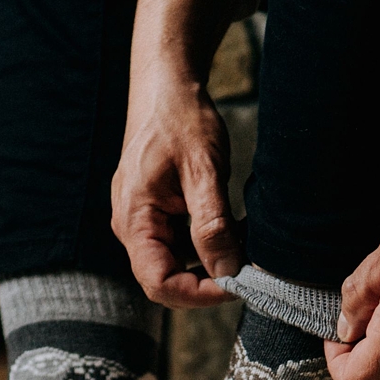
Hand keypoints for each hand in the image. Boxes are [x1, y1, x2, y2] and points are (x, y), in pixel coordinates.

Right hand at [111, 78, 242, 307]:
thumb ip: (212, 224)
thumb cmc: (181, 119)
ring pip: (175, 267)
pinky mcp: (155, 217)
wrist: (166, 86)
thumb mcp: (204, 170)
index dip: (198, 293)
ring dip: (210, 266)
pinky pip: (179, 247)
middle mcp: (131, 228)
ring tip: (244, 248)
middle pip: (166, 282)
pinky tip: (233, 233)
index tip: (237, 284)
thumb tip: (227, 270)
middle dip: (207, 284)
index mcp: (134, 220)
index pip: (159, 283)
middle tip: (247, 272)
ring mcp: (141, 224)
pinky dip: (207, 248)